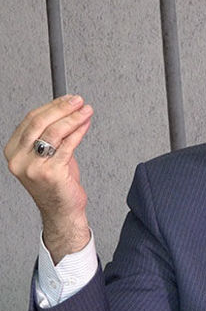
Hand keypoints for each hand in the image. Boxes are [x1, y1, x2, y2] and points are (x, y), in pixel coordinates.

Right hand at [4, 94, 93, 263]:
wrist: (62, 211)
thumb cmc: (56, 184)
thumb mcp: (47, 156)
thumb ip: (50, 136)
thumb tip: (65, 110)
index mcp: (14, 152)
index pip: (30, 120)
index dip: (51, 106)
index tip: (67, 99)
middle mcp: (19, 159)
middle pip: (40, 122)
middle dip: (62, 108)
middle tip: (78, 101)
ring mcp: (33, 167)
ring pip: (55, 132)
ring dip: (74, 117)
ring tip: (86, 111)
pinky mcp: (51, 173)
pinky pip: (67, 145)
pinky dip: (79, 131)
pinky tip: (85, 124)